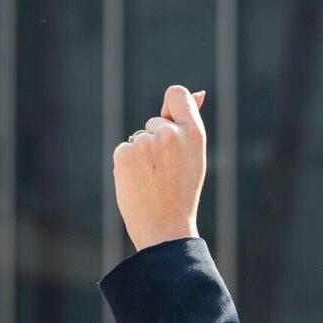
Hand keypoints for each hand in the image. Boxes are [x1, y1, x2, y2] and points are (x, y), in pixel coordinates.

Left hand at [113, 85, 207, 251]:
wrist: (166, 228)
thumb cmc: (183, 192)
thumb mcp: (194, 156)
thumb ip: (190, 124)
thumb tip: (198, 93)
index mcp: (195, 132)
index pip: (176, 94)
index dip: (170, 106)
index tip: (170, 121)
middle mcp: (171, 133)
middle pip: (154, 121)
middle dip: (156, 142)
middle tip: (166, 172)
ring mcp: (146, 142)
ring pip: (138, 138)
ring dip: (141, 155)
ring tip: (153, 180)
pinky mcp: (124, 153)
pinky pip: (123, 149)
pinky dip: (127, 165)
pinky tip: (138, 183)